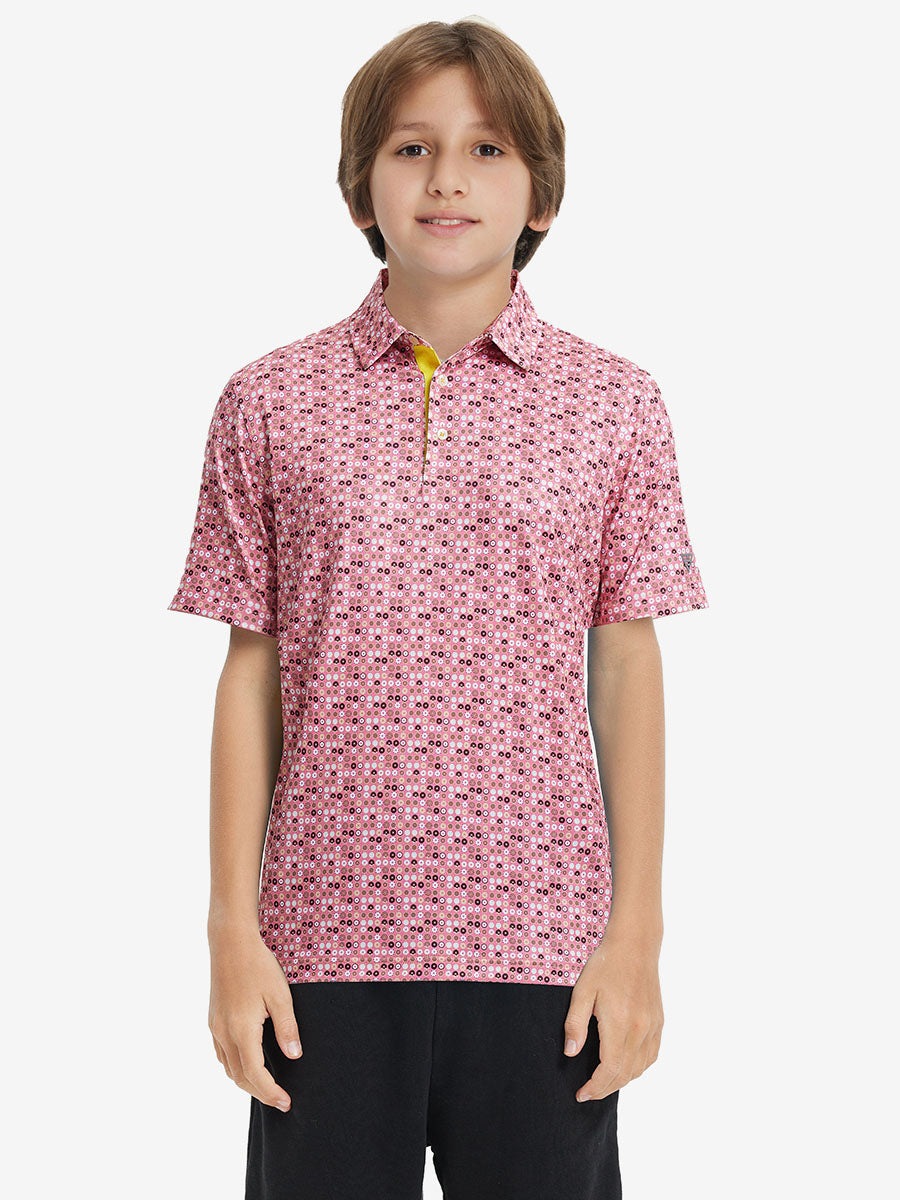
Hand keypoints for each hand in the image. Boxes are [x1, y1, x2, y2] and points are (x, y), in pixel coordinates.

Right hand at [208, 923, 302, 1111]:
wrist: (230, 944)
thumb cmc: (258, 966)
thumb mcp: (280, 995)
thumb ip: (287, 1027)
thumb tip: (294, 1056)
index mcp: (241, 1029)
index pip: (255, 1073)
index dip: (270, 1092)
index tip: (286, 1102)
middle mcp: (224, 1033)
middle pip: (239, 1077)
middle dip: (260, 1093)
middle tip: (281, 1101)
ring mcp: (215, 1028)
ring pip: (228, 1068)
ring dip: (247, 1083)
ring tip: (268, 1087)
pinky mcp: (213, 1020)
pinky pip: (222, 1055)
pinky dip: (236, 1067)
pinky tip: (250, 1064)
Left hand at [563, 933, 663, 1101]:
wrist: (635, 945)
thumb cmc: (605, 965)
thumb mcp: (582, 991)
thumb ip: (575, 1023)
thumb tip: (571, 1052)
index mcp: (620, 1023)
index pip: (609, 1069)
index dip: (595, 1087)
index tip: (581, 1094)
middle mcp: (640, 1030)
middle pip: (625, 1074)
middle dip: (605, 1089)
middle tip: (588, 1093)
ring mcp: (653, 1027)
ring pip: (640, 1068)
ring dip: (621, 1081)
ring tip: (603, 1083)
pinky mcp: (659, 1022)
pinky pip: (651, 1056)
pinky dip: (638, 1069)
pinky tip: (626, 1068)